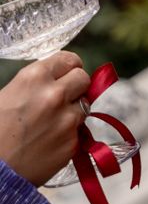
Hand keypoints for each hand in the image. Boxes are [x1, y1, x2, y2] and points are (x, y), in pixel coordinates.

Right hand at [0, 54, 90, 186]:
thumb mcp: (8, 95)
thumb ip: (36, 83)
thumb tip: (57, 77)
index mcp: (35, 77)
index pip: (69, 59)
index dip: (68, 68)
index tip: (66, 75)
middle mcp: (55, 94)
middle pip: (83, 78)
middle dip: (75, 86)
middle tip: (64, 97)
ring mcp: (67, 120)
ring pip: (84, 105)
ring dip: (72, 111)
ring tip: (51, 123)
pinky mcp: (72, 143)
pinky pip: (78, 131)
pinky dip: (68, 135)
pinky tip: (49, 142)